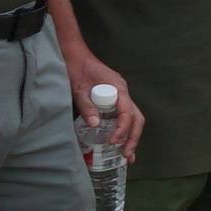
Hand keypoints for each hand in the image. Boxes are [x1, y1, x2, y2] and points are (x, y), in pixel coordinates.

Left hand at [61, 48, 145, 168]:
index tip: (113, 142)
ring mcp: (121, 94)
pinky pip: (124, 115)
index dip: (122, 129)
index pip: (127, 113)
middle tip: (126, 155)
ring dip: (131, 136)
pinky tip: (119, 141)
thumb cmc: (76, 68)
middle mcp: (123, 92)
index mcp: (118, 89)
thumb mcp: (78, 88)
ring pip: (133, 117)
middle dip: (133, 138)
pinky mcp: (114, 97)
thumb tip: (94, 125)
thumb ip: (87, 106)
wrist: (74, 55)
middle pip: (137, 118)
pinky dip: (124, 129)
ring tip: (126, 154)